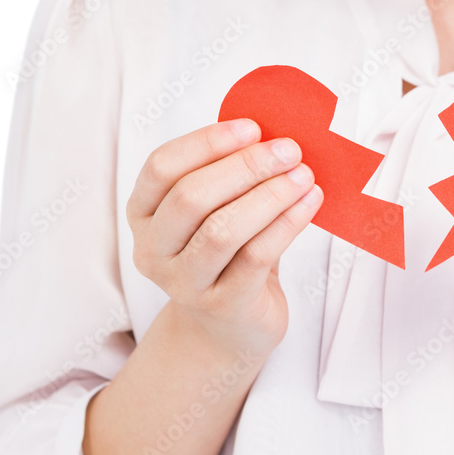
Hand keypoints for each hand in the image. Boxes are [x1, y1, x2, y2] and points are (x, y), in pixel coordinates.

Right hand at [126, 119, 322, 358]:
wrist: (232, 327)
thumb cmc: (229, 256)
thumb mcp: (219, 212)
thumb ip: (231, 176)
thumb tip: (272, 134)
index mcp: (143, 214)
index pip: (162, 167)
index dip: (208, 143)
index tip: (253, 127)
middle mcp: (153, 250)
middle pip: (191, 196)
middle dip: (246, 167)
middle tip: (289, 150)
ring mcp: (184, 282)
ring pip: (223, 229)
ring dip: (270, 195)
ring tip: (304, 176)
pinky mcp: (222, 305)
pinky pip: (256, 256)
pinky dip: (287, 224)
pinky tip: (310, 204)